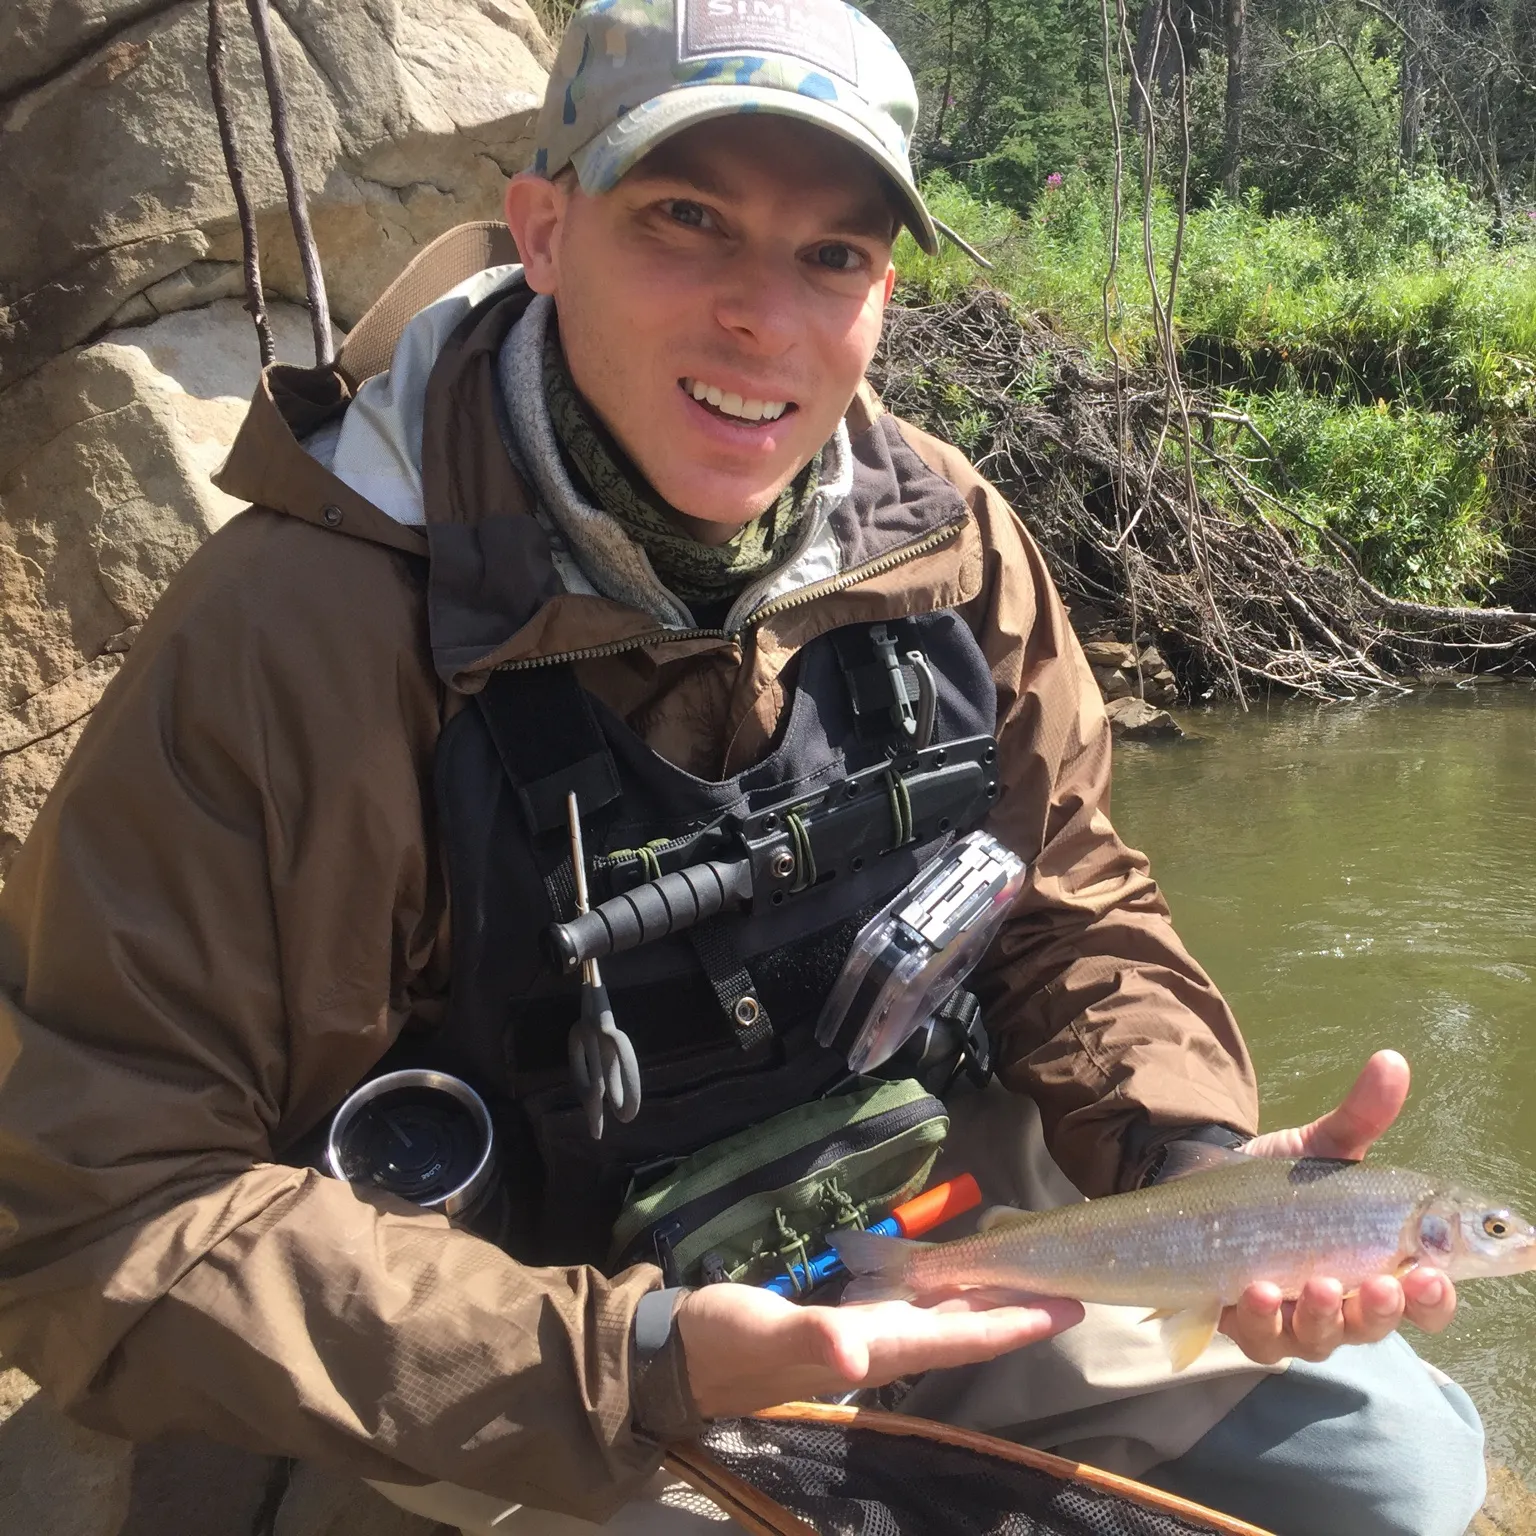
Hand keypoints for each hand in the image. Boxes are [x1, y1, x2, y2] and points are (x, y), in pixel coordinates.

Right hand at [676, 1281, 1082, 1419]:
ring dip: (985, 1302)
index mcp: (874, 1347)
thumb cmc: (725, 1342)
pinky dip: (942, 1291)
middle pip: (964, 1330)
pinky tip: (949, 1277)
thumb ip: (810, 1340)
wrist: (678, 1354)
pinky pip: (910, 1307)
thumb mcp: (764, 1333)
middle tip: (1069, 1286)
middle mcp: (879, 1346)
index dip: (1016, 1323)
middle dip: (1017, 1311)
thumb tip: (853, 1352)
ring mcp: (861, 1335)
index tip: (1068, 1307)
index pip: (962, 1337)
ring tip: (1025, 1279)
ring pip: (941, 1319)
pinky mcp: (841, 1321)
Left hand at [1221, 1049, 1457, 1364]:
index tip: (1432, 1276)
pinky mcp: (1245, 1323)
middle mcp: (1345, 1303)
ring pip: (1320, 1337)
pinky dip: (1260, 1317)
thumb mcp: (1321, 1148)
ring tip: (1317, 1284)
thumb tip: (1390, 1061)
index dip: (1436, 1297)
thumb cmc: (1283, 1181)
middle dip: (1384, 1310)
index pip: (1426, 1299)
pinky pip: (1259, 1335)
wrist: (1206, 1186)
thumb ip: (1360, 1116)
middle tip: (1383, 1285)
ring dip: (1323, 1316)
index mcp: (1381, 1267)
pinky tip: (1254, 1290)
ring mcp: (1294, 1316)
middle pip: (1378, 1326)